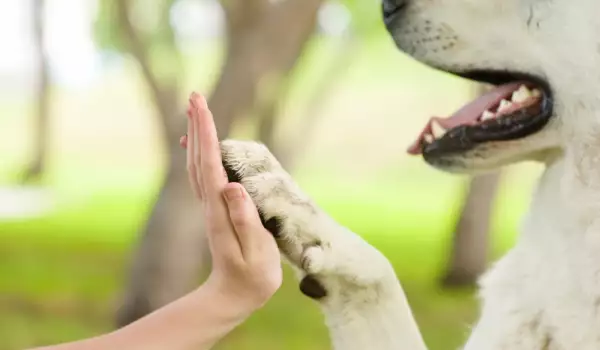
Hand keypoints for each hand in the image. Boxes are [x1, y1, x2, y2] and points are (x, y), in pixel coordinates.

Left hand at [181, 92, 281, 311]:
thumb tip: (231, 186)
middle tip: (195, 96)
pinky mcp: (215, 209)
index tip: (202, 107)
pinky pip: (203, 174)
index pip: (211, 165)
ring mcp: (210, 207)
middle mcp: (210, 204)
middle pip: (199, 158)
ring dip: (197, 136)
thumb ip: (244, 220)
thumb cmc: (251, 277)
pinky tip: (200, 144)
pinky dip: (200, 153)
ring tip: (196, 111)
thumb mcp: (254, 252)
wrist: (233, 295)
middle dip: (198, 126)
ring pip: (198, 164)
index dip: (208, 135)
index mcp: (220, 211)